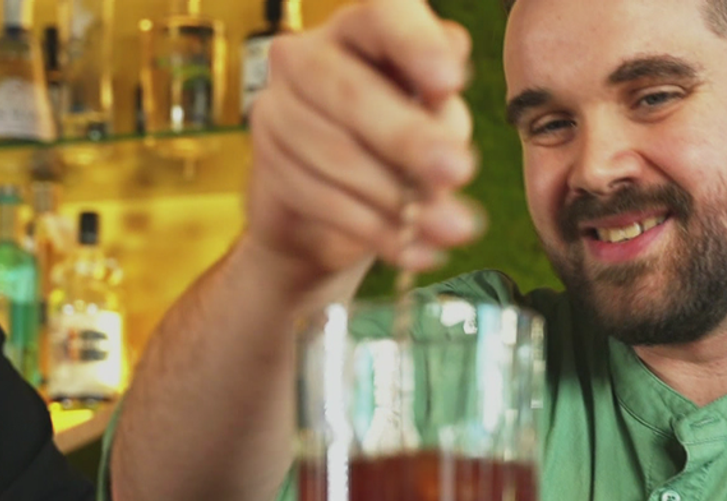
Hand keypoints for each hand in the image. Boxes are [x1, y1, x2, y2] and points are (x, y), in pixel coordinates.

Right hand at [245, 0, 481, 295]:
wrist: (335, 216)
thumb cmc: (396, 150)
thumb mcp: (435, 123)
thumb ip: (443, 104)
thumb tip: (449, 83)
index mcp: (362, 30)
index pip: (381, 16)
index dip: (415, 45)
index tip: (449, 83)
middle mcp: (309, 57)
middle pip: (352, 92)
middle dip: (409, 137)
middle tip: (457, 171)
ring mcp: (280, 109)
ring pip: (337, 153)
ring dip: (399, 199)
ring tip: (453, 228)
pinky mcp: (269, 165)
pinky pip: (324, 199)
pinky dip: (378, 231)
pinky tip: (419, 251)